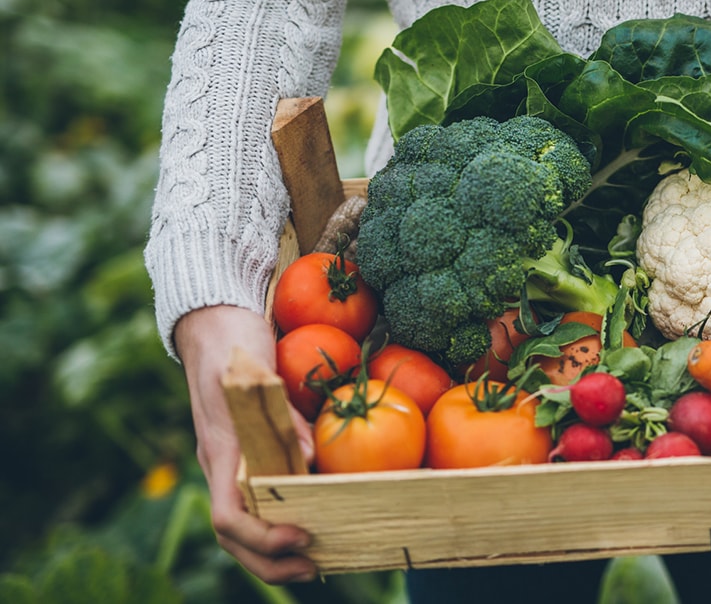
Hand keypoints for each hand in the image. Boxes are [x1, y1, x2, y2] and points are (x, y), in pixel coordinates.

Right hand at [175, 305, 317, 582]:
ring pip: (245, 527)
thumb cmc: (235, 342)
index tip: (301, 537)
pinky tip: (315, 524)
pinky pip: (258, 502)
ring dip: (275, 553)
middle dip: (271, 562)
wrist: (214, 320)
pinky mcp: (247, 455)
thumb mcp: (258, 371)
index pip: (228, 517)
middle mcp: (222, 466)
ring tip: (318, 561)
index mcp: (221, 451)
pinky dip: (280, 523)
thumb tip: (310, 459)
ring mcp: (232, 463)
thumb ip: (282, 414)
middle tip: (316, 568)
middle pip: (235, 537)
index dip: (262, 538)